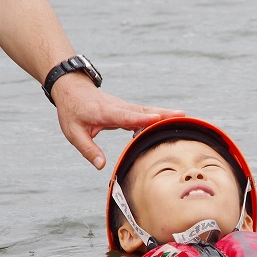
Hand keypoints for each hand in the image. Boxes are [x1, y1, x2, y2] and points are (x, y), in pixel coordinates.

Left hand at [51, 74, 181, 168]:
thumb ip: (88, 150)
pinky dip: (158, 115)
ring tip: (184, 116)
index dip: (141, 118)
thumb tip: (101, 166)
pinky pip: (144, 112)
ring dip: (164, 113)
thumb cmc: (72, 111)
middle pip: (143, 111)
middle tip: (181, 114)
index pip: (125, 116)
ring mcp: (124, 107)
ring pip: (146, 110)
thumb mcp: (74, 133)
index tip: (157, 118)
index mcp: (105, 112)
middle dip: (162, 113)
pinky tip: (171, 120)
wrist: (72, 89)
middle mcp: (118, 107)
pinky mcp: (127, 109)